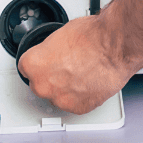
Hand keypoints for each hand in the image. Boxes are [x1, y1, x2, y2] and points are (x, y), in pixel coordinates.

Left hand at [17, 15, 133, 115]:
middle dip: (53, 77)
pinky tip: (90, 82)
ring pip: (58, 96)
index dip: (41, 63)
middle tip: (69, 66)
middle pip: (41, 84)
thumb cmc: (93, 36)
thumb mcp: (61, 34)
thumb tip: (55, 52)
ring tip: (83, 73)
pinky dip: (82, 96)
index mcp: (33, 64)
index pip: (27, 68)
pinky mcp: (78, 108)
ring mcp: (60, 99)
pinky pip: (76, 104)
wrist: (115, 46)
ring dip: (67, 88)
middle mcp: (43, 85)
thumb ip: (51, 50)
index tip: (49, 62)